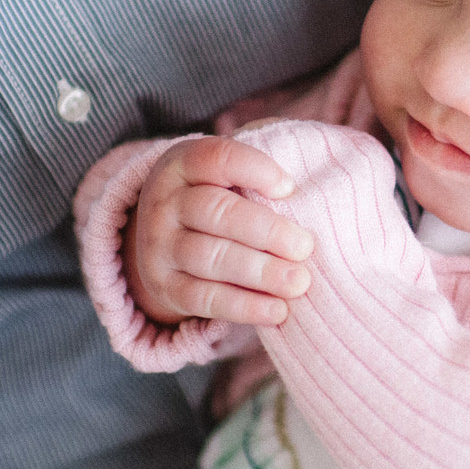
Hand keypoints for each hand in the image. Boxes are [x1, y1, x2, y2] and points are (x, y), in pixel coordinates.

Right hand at [123, 134, 316, 325]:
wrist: (160, 241)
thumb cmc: (215, 198)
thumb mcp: (223, 174)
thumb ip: (259, 170)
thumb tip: (309, 182)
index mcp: (182, 164)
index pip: (217, 158)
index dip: (256, 170)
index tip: (291, 188)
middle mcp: (164, 203)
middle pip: (215, 213)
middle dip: (265, 231)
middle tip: (305, 247)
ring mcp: (160, 248)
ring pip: (210, 258)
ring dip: (259, 272)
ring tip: (298, 282)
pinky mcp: (166, 288)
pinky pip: (205, 299)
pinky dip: (244, 306)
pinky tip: (277, 310)